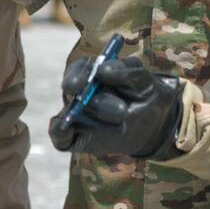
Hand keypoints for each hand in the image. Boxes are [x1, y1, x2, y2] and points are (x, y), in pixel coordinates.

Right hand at [49, 55, 182, 158]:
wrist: (150, 123)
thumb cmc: (141, 94)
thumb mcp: (141, 79)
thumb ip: (124, 70)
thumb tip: (101, 70)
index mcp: (91, 73)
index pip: (78, 70)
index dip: (77, 75)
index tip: (82, 84)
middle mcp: (78, 94)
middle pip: (76, 96)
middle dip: (97, 104)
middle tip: (121, 111)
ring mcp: (74, 116)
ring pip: (71, 116)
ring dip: (94, 122)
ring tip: (123, 124)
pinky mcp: (74, 138)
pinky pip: (61, 137)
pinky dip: (59, 134)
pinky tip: (64, 131)